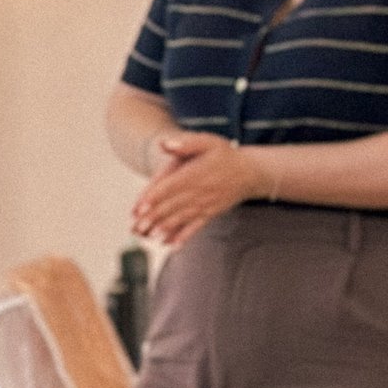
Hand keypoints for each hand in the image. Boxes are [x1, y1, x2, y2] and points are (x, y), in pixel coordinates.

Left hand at [130, 132, 272, 244]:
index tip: (140, 208)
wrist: (251, 171)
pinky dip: (184, 237)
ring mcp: (206, 205)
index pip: (170, 187)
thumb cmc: (225, 154)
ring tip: (149, 237)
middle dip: (153, 217)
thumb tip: (163, 143)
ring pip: (182, 218)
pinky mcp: (211, 213)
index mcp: (195, 174)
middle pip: (172, 205)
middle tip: (136, 227)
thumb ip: (186, 143)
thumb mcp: (207, 142)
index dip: (154, 198)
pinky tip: (172, 246)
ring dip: (165, 228)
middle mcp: (199, 192)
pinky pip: (196, 227)